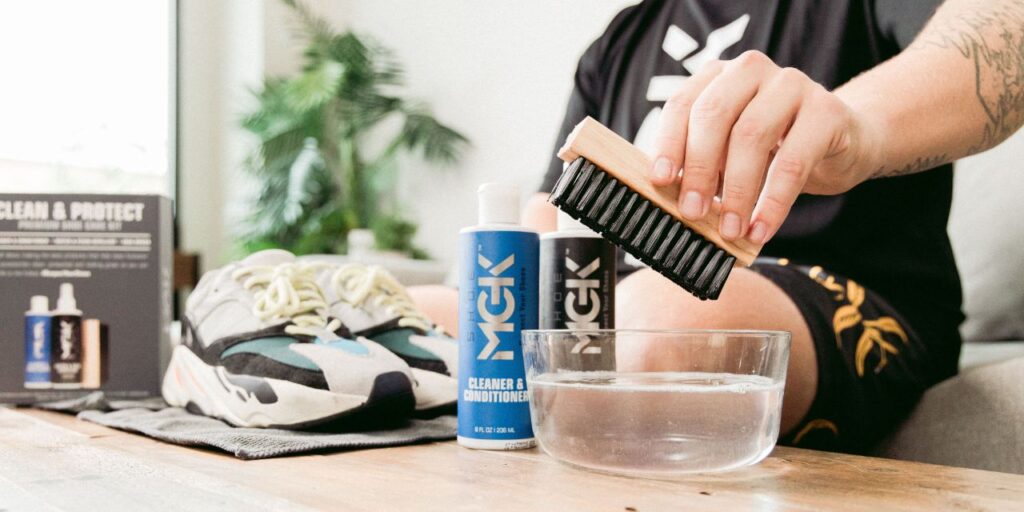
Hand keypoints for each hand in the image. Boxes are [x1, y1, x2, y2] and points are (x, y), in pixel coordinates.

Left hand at [650, 50, 879, 243]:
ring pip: (752, 136)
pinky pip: (793, 161)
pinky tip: (762, 228)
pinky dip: (774, 202)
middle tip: (692, 212)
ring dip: (736, 191)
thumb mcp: (729, 152)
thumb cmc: (773, 149)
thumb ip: (701, 165)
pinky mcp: (827, 111)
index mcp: (718, 76)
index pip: (683, 104)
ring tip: (730, 230)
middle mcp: (751, 70)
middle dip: (699, 168)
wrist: (843, 142)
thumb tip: (669, 200)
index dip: (668, 143)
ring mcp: (792, 84)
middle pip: (714, 114)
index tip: (659, 181)